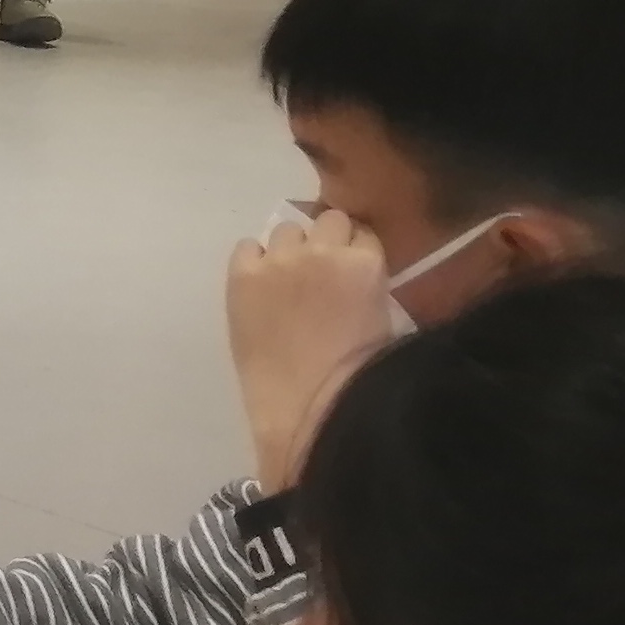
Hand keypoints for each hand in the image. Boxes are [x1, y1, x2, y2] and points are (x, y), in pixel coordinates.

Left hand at [225, 208, 400, 486]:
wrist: (308, 405)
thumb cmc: (356, 375)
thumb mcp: (382, 318)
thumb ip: (367, 282)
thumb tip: (352, 271)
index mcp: (365, 263)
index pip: (361, 232)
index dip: (354, 249)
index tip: (348, 266)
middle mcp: (322, 251)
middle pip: (326, 220)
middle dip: (326, 240)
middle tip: (319, 271)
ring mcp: (279, 261)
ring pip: (286, 230)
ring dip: (290, 248)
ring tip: (287, 280)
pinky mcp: (242, 275)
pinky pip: (245, 247)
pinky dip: (253, 260)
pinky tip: (258, 285)